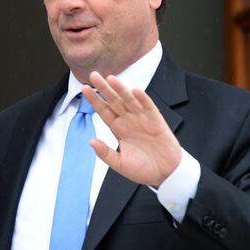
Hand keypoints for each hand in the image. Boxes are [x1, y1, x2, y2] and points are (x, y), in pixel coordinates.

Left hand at [82, 71, 181, 186]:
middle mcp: (129, 121)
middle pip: (114, 101)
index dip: (95, 100)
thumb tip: (91, 141)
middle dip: (104, 89)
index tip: (84, 89)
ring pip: (129, 101)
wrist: (165, 175)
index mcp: (119, 129)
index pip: (104, 111)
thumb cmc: (143, 169)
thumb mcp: (120, 164)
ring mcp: (142, 120)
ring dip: (121, 89)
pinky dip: (143, 99)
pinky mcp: (156, 122)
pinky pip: (149, 108)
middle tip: (93, 75)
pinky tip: (135, 90)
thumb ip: (105, 153)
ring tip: (111, 78)